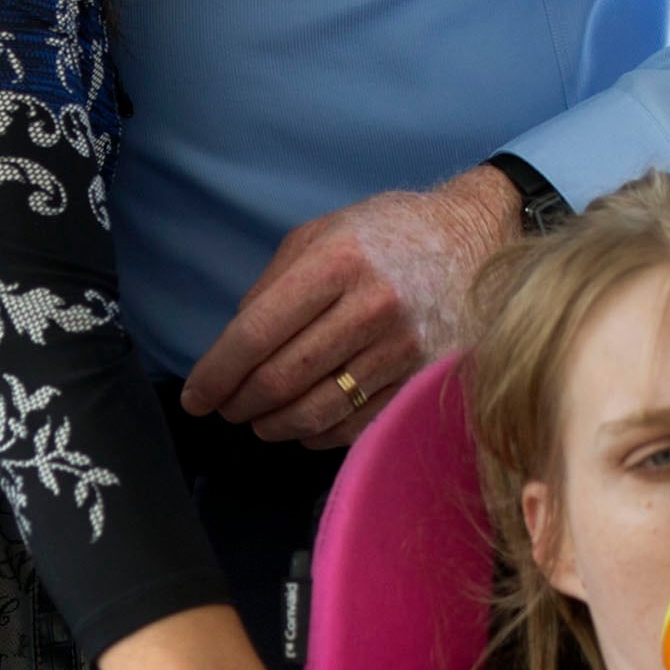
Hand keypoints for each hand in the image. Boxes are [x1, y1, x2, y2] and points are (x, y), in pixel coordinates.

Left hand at [182, 167, 520, 444]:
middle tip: (224, 409)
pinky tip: (302, 426)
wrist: (474, 237)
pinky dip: (318, 435)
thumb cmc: (385, 234)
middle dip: (239, 403)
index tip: (195, 398)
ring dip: (274, 425)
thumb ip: (272, 286)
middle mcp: (371, 306)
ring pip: (317, 410)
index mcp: (336, 262)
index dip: (216, 373)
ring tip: (257, 420)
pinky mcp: (426, 378)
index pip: (256, 333)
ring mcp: (404, 347)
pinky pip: (357, 425)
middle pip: (281, 378)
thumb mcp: (320, 234)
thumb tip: (232, 348)